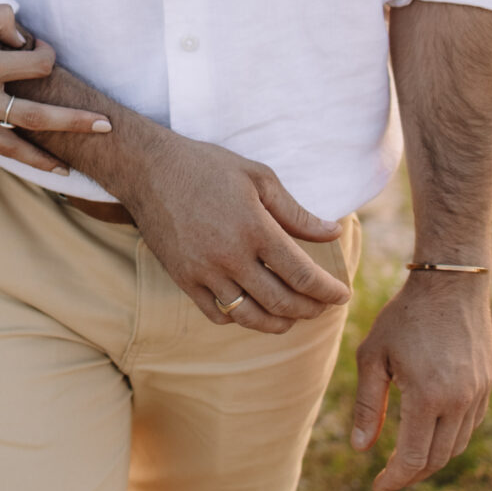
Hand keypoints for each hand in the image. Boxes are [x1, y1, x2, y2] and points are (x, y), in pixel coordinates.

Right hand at [0, 6, 112, 172]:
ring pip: (15, 146)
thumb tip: (21, 31)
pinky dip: (13, 155)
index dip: (45, 52)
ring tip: (71, 168)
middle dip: (76, 122)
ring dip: (46, 157)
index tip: (38, 46)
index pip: (36, 65)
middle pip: (39, 116)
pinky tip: (29, 160)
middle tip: (106, 126)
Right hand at [112, 125, 350, 332]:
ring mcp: (204, 272)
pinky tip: (251, 309)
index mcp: (255, 229)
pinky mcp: (183, 278)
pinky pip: (217, 314)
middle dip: (311, 310)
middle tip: (324, 307)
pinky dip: (239, 319)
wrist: (148, 169)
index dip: (328, 291)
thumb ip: (296, 212)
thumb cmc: (207, 167)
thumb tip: (333, 233)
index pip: (302, 275)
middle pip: (281, 302)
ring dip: (279, 323)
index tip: (343, 295)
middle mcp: (230, 256)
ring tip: (292, 318)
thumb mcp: (259, 178)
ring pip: (250, 316)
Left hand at [350, 271, 491, 490]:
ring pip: (456, 446)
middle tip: (389, 478)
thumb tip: (361, 449)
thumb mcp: (373, 357)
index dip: (394, 479)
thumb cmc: (404, 316)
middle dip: (411, 475)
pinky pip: (470, 426)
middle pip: (436, 459)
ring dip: (431, 460)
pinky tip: (430, 434)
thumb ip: (368, 406)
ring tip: (406, 460)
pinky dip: (449, 439)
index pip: (413, 458)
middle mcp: (459, 401)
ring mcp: (479, 394)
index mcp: (428, 396)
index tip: (377, 487)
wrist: (451, 283)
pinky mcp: (488, 385)